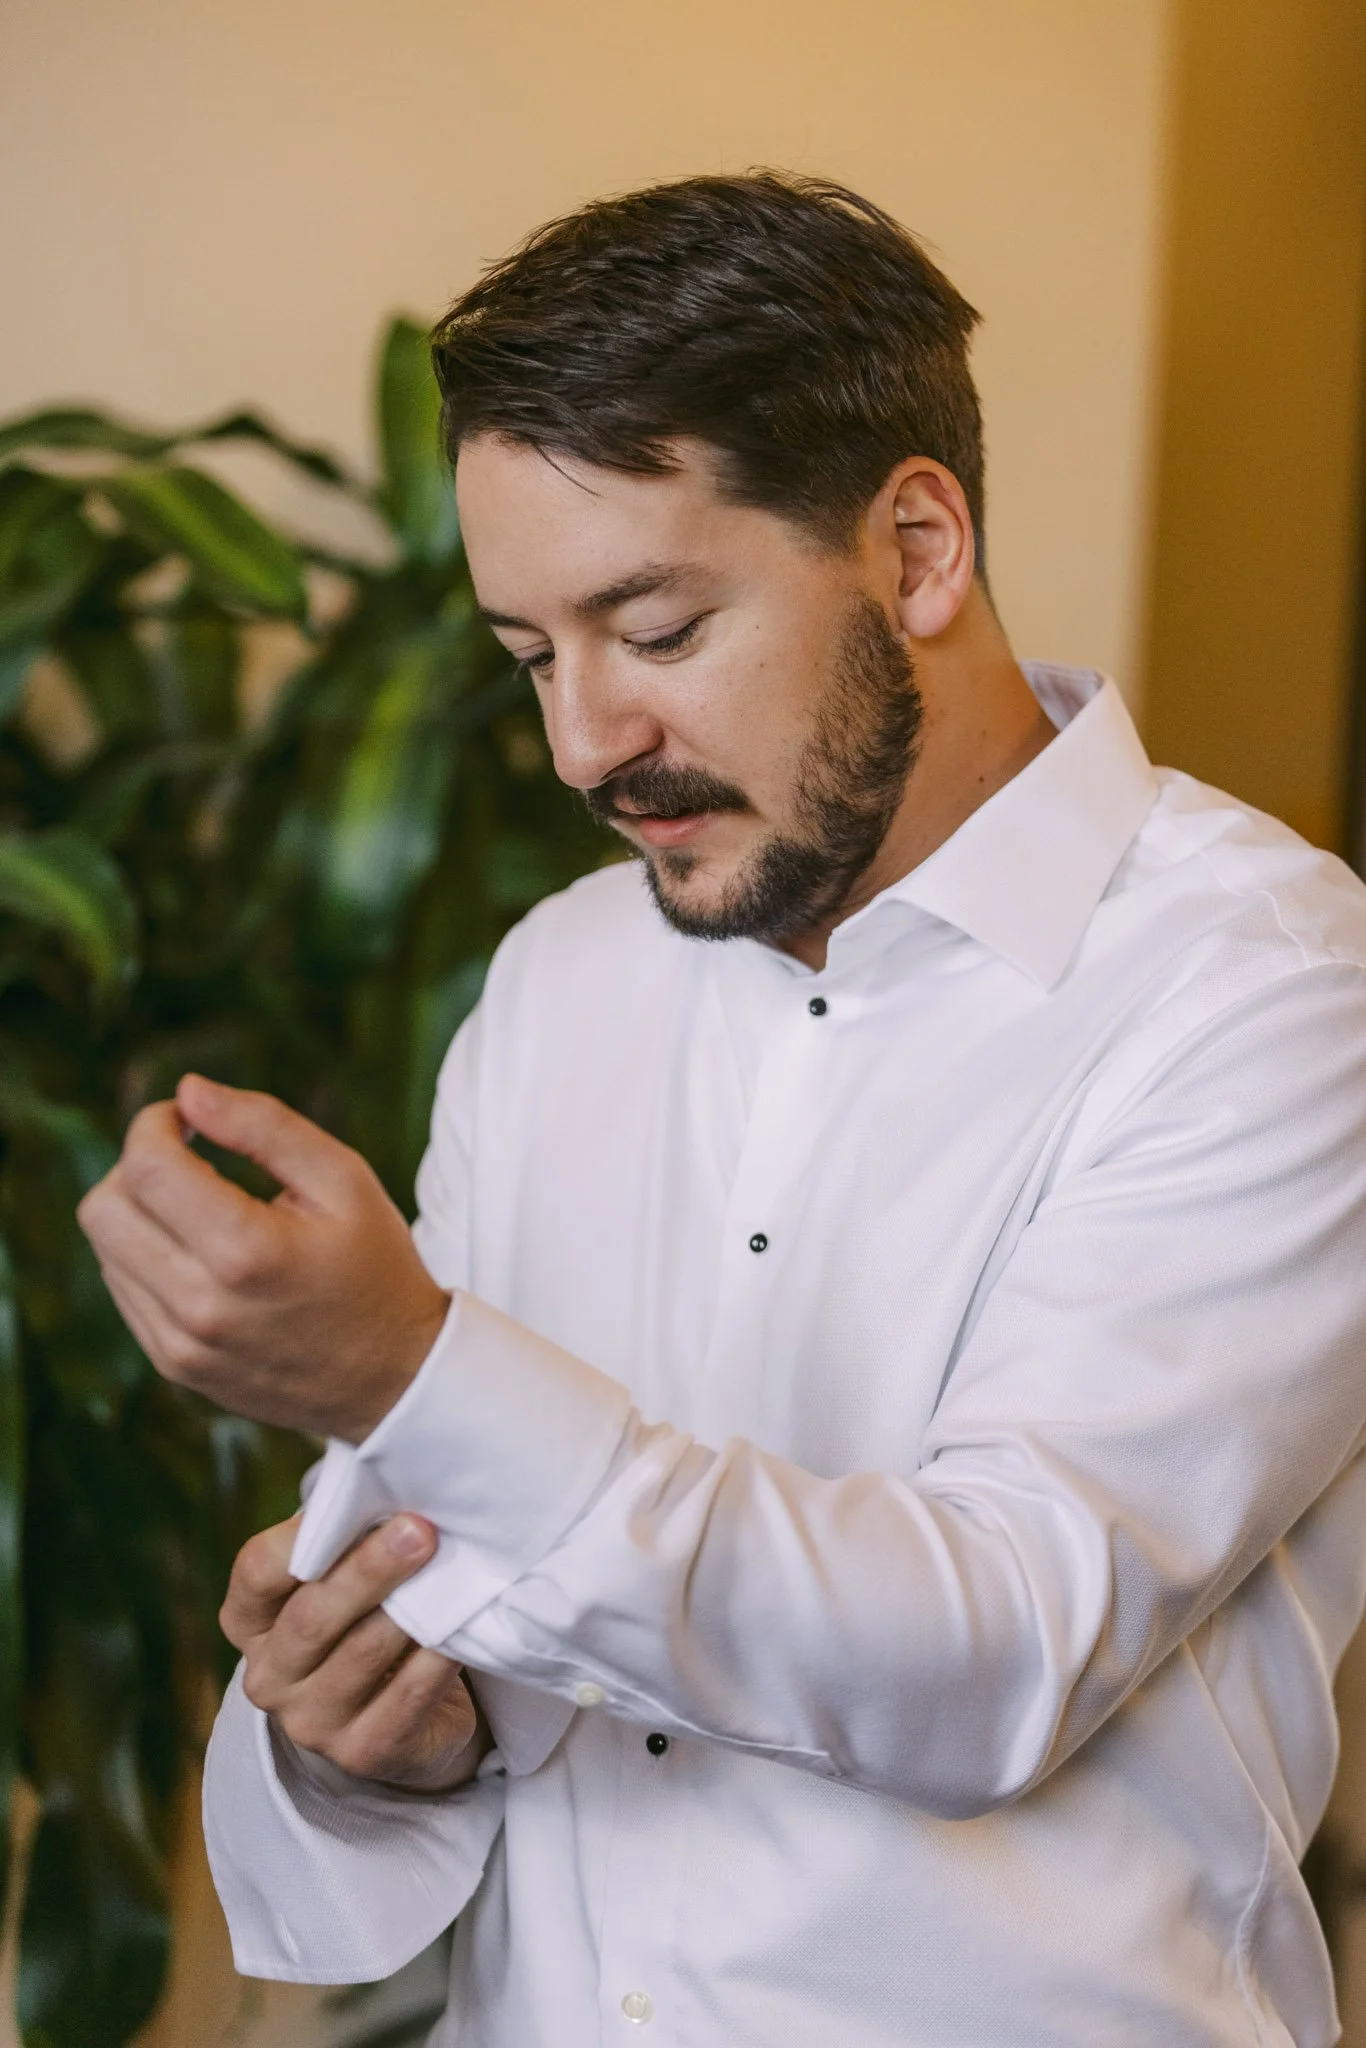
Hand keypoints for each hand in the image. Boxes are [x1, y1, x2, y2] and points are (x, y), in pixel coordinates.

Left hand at [77, 1074, 449, 1440]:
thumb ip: (264, 1124)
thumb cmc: (375, 1266)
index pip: (145, 1167)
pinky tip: (204, 1254)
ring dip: (141, 1211)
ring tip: (205, 1209)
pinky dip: (149, 1256)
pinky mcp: (174, 1365)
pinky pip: (125, 1289)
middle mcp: (201, 1306)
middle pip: (104, 1208)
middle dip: (138, 1164)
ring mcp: (181, 1345)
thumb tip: (189, 1091)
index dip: (155, 1124)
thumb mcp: (343, 1179)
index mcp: (246, 1252)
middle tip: (192, 1160)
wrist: (394, 1379)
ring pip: (106, 1249)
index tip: (189, 1118)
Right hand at [222, 1512, 488, 1791]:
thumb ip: (343, 1540)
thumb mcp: (338, 1580)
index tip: (354, 1500)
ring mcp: (311, 1723)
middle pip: (312, 1617)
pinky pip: (407, 1696)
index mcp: (249, 1622)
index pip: (257, 1572)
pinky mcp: (364, 1752)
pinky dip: (436, 1657)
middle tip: (419, 1531)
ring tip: (448, 1568)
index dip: (300, 1537)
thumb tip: (382, 1486)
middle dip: (369, 1570)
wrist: (397, 1716)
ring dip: (409, 1608)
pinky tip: (459, 1625)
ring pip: (362, 1655)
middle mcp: (268, 1677)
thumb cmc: (364, 1618)